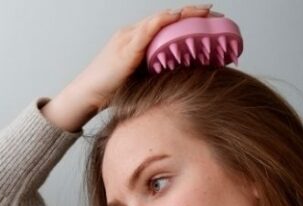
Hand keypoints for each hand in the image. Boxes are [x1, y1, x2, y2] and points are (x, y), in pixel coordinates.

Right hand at [42, 5, 217, 131]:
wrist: (87, 96)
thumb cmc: (110, 91)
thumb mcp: (141, 79)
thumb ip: (157, 72)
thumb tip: (182, 77)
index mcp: (136, 41)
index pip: (166, 25)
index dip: (187, 20)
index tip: (209, 19)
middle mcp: (132, 34)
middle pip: (166, 18)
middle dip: (191, 13)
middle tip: (215, 12)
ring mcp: (128, 39)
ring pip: (159, 20)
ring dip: (183, 14)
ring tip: (203, 12)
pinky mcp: (125, 49)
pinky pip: (146, 31)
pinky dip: (161, 22)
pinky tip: (176, 18)